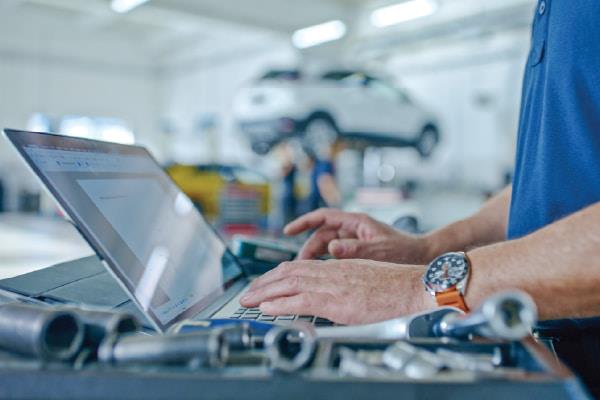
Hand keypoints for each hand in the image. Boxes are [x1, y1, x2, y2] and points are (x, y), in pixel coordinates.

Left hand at [239, 259, 434, 324]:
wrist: (410, 287)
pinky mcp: (335, 301)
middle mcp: (330, 272)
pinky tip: (267, 308)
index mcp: (336, 266)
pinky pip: (299, 300)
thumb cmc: (393, 285)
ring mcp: (331, 285)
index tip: (265, 283)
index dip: (277, 275)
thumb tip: (332, 295)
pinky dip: (280, 304)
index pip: (298, 267)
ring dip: (264, 293)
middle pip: (287, 273)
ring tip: (248, 300)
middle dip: (264, 283)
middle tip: (247, 292)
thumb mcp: (363, 278)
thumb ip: (344, 284)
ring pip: (288, 284)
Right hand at [285, 208, 431, 263]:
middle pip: (321, 235)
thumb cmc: (405, 251)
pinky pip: (335, 256)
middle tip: (297, 265)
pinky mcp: (358, 253)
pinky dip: (326, 264)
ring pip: (326, 247)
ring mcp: (355, 241)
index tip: (288, 230)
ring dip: (315, 258)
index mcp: (356, 222)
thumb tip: (331, 248)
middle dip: (307, 248)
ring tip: (305, 274)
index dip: (304, 222)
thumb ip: (355, 249)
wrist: (423, 258)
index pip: (323, 217)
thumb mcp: (378, 250)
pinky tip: (321, 277)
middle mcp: (353, 229)